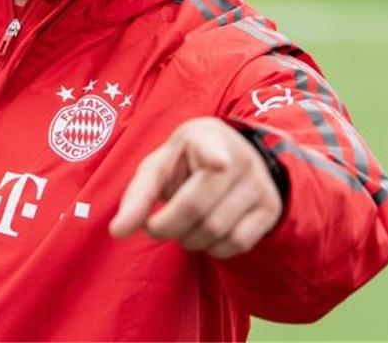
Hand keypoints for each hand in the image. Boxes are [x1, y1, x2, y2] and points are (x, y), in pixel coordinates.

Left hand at [109, 118, 282, 258]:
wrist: (235, 157)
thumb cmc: (187, 163)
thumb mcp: (161, 166)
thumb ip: (137, 196)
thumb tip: (117, 232)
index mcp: (205, 137)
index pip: (211, 149)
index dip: (213, 156)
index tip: (218, 163)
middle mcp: (238, 158)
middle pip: (196, 208)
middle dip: (167, 227)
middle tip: (156, 227)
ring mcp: (258, 183)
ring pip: (216, 230)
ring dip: (188, 240)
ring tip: (182, 229)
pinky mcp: (270, 208)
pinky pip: (237, 244)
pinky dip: (214, 249)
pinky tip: (206, 235)